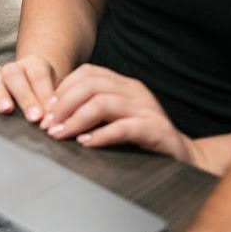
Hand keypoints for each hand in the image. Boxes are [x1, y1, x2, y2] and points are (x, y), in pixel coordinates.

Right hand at [0, 53, 61, 123]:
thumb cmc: (45, 93)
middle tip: (33, 117)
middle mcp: (16, 66)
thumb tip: (54, 123)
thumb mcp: (54, 95)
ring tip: (6, 109)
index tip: (47, 114)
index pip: (39, 76)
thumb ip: (53, 105)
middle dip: (24, 97)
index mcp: (36, 65)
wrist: (35, 83)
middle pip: (15, 75)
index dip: (43, 94)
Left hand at [38, 64, 200, 164]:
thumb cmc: (144, 140)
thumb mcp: (116, 119)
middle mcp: (135, 91)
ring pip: (104, 103)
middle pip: (91, 85)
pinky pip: (124, 127)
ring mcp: (147, 109)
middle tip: (47, 124)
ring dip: (76, 119)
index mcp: (124, 85)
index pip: (88, 73)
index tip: (46, 109)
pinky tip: (86, 143)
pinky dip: (101, 135)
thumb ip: (93, 112)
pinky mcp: (156, 131)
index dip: (63, 89)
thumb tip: (54, 115)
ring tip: (59, 134)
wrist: (185, 158)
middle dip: (64, 104)